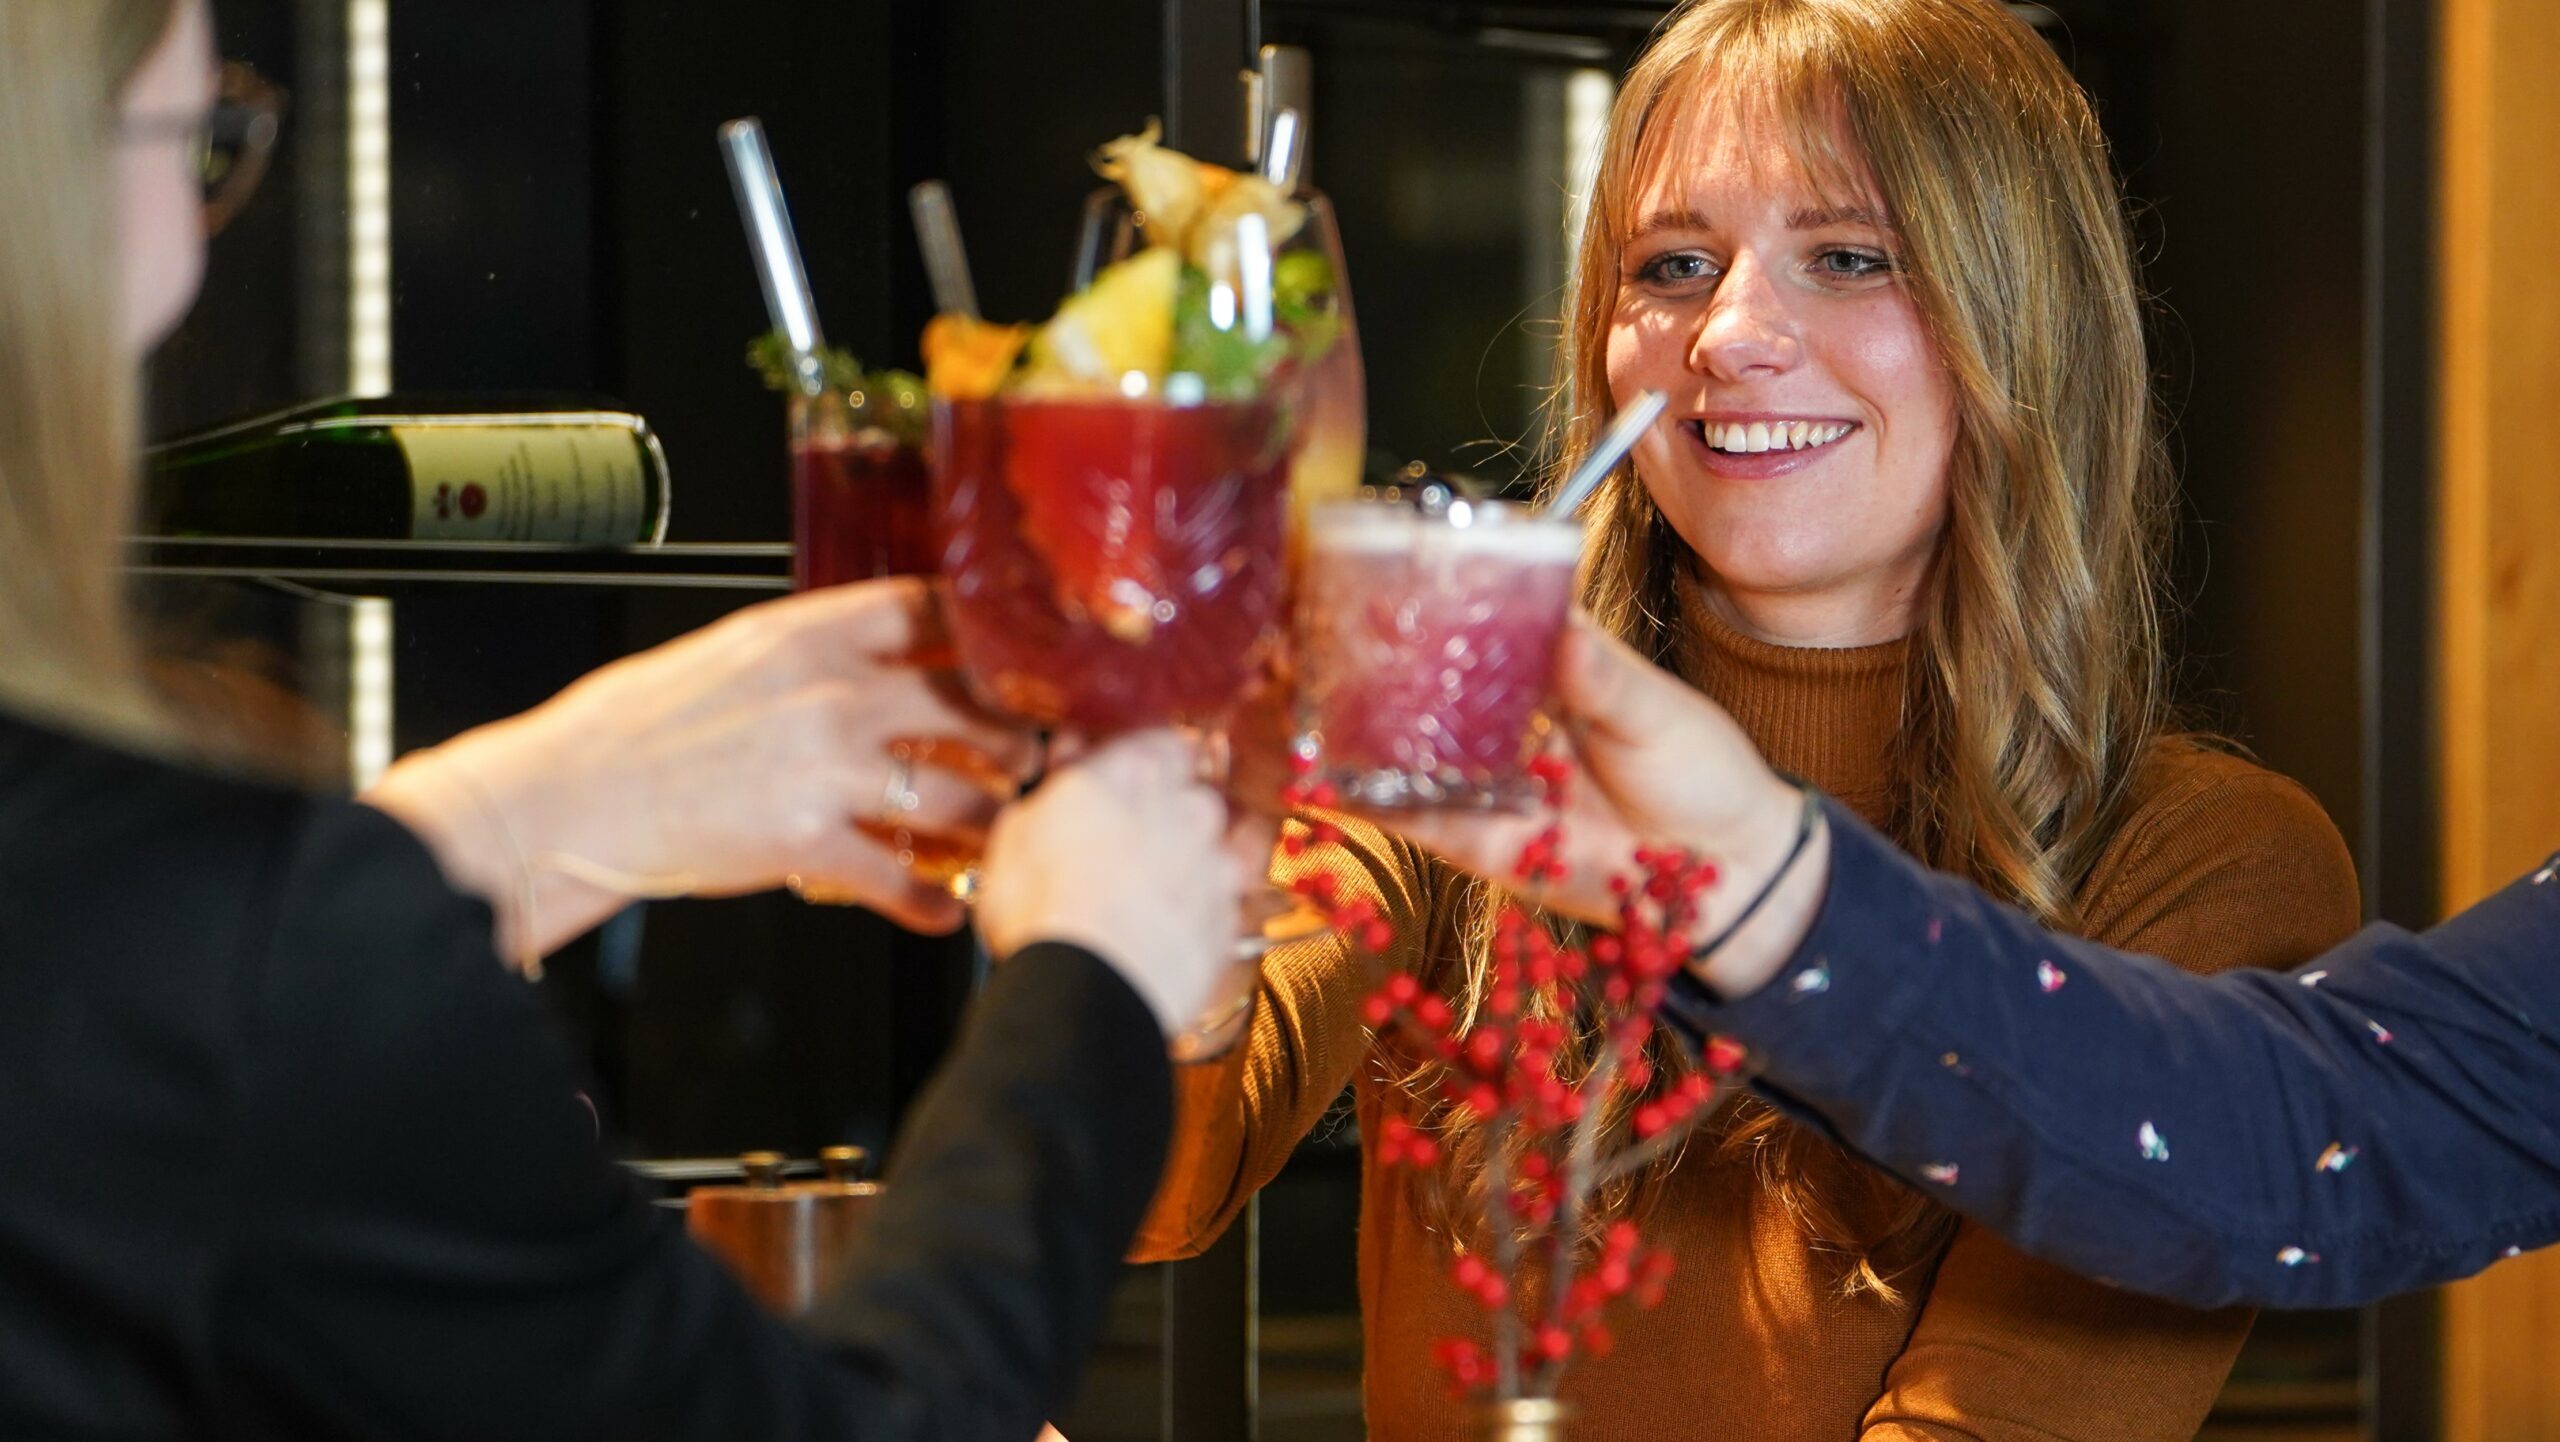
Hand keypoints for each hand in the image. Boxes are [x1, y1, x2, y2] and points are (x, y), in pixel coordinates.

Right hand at [365, 578, 1038, 957]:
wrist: (567, 799)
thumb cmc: (633, 729)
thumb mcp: (729, 654)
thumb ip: (809, 651)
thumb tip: (869, 649)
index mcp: (807, 634)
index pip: (933, 611)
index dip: (987, 636)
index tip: (1011, 656)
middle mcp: (831, 694)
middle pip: (973, 703)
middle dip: (1015, 734)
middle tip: (1030, 753)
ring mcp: (825, 770)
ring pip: (959, 794)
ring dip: (993, 819)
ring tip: (1003, 830)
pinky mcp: (806, 844)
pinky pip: (900, 878)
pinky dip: (930, 902)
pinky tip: (942, 911)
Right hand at [973, 730, 1256, 1036]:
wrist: (1086, 991)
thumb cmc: (1044, 911)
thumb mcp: (1019, 830)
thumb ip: (1057, 783)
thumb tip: (1069, 755)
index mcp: (1136, 771)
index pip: (1161, 740)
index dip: (1143, 760)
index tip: (1123, 779)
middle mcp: (1188, 808)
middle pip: (1196, 792)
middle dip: (1172, 811)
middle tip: (1131, 839)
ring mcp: (1218, 864)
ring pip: (1224, 843)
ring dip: (1198, 856)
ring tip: (1157, 885)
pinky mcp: (1231, 919)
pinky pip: (1227, 900)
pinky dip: (1205, 907)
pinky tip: (1170, 925)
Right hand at [1355, 613, 1826, 997]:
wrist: (1731, 873)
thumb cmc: (1703, 774)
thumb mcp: (1657, 712)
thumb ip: (1603, 679)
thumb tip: (1564, 636)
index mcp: (1551, 665)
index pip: (1483, 619)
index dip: (1435, 597)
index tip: (1384, 571)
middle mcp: (1508, 717)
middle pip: (1429, 682)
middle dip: (1374, 660)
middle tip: (1314, 629)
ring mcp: (1488, 778)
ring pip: (1408, 748)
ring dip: (1354, 726)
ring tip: (1297, 692)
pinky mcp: (1481, 840)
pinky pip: (1415, 818)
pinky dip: (1367, 800)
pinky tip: (1323, 775)